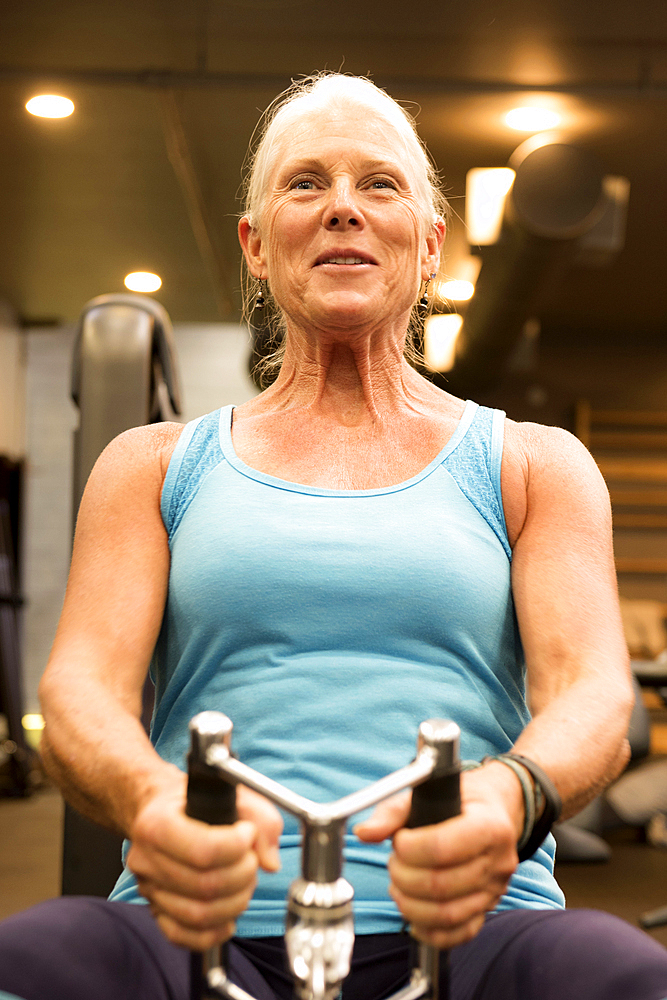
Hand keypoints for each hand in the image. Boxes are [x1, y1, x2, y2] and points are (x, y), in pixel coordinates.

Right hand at [127, 775, 282, 948]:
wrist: (160, 808)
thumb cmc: (197, 799)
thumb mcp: (232, 791)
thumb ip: (261, 818)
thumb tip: (270, 861)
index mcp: (156, 823)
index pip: (204, 850)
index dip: (238, 846)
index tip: (248, 833)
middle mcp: (146, 859)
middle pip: (205, 885)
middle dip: (243, 874)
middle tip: (252, 857)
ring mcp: (148, 888)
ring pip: (198, 914)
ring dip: (236, 901)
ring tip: (244, 879)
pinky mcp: (155, 910)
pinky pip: (183, 936)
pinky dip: (214, 932)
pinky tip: (229, 915)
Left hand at [355, 763, 522, 948]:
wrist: (494, 808)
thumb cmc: (458, 799)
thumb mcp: (426, 793)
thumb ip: (392, 812)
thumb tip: (364, 833)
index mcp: (490, 825)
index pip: (443, 848)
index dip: (410, 849)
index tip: (399, 841)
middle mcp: (498, 861)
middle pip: (442, 884)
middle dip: (404, 877)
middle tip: (394, 862)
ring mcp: (495, 890)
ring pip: (447, 914)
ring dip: (410, 904)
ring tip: (399, 884)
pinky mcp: (487, 910)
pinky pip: (459, 934)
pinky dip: (429, 931)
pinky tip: (412, 915)